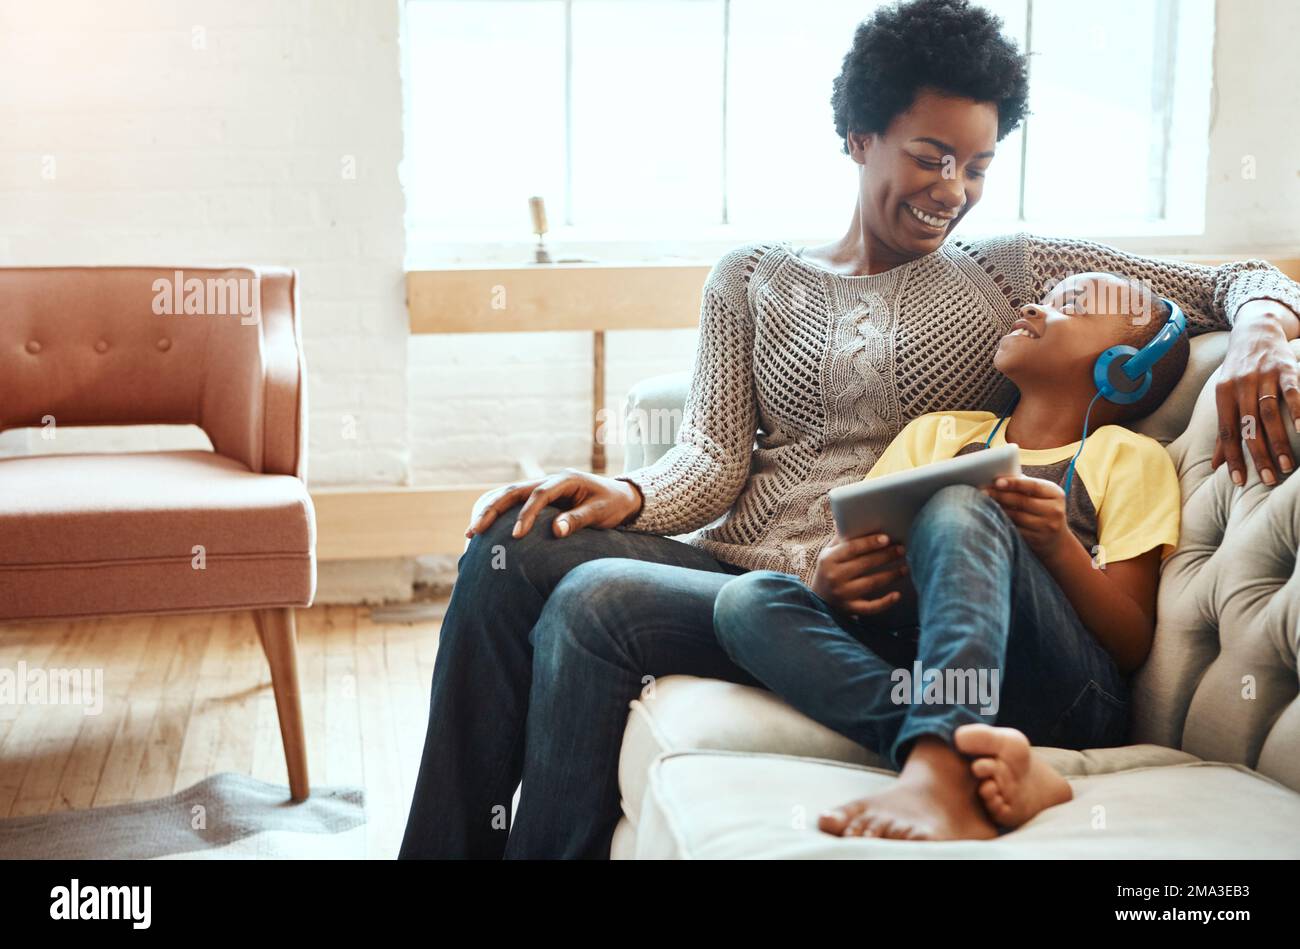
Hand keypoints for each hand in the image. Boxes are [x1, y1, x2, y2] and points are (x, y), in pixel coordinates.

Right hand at [465, 469, 643, 539]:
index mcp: (565, 479)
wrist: (620, 497)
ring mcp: (542, 486)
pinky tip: (482, 527)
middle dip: (492, 510)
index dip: (525, 514)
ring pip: (508, 494)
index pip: (538, 494)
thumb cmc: (612, 505)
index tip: (516, 535)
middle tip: (475, 531)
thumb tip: (555, 531)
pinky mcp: (538, 497)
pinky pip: (513, 502)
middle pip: (514, 491)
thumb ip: (578, 520)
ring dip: (489, 510)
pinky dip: (497, 512)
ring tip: (471, 532)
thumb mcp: (601, 513)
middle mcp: (550, 479)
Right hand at [810, 532, 908, 616]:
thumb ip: (842, 539)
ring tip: (905, 568)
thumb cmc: (828, 570)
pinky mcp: (850, 609)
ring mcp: (842, 594)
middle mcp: (834, 577)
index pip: (852, 548)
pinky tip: (898, 595)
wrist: (817, 600)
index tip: (887, 538)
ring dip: (891, 575)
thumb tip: (856, 517)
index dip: (870, 543)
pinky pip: (870, 607)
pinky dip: (885, 602)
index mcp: (829, 559)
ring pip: (871, 583)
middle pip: (865, 564)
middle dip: (886, 556)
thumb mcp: (828, 553)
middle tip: (902, 549)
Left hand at [981, 475, 1070, 562]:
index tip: (997, 481)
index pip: (1033, 486)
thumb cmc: (1043, 509)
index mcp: (1055, 494)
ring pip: (1016, 516)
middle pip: (1022, 501)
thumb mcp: (1043, 496)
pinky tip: (992, 516)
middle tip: (983, 491)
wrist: (1057, 540)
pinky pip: (1015, 529)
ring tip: (984, 502)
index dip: (1014, 483)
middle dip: (1000, 495)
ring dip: (998, 508)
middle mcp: (1054, 510)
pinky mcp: (1037, 540)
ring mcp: (1047, 527)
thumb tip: (1000, 476)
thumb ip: (1026, 485)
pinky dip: (1003, 522)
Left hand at [1213, 300, 1299, 486]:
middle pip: (1248, 426)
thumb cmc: (1238, 371)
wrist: (1255, 331)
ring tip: (1286, 465)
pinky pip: (1292, 391)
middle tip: (1267, 479)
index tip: (1238, 481)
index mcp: (1223, 395)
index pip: (1226, 431)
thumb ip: (1223, 429)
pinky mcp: (1285, 368)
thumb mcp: (1225, 396)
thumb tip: (1215, 464)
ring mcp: (1263, 376)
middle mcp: (1240, 385)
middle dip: (1258, 455)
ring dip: (1278, 441)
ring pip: (1269, 413)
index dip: (1231, 457)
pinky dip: (1298, 410)